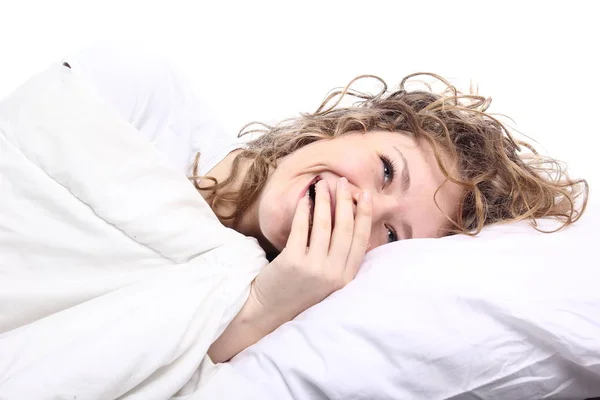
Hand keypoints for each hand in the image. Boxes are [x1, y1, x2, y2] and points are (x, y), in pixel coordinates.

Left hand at [208, 177, 371, 362]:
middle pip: (345, 228)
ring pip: (324, 225)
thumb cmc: (298, 292)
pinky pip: (301, 228)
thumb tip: (348, 223)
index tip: (366, 195)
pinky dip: (303, 209)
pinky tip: (304, 198)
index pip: (362, 240)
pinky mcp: (293, 262)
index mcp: (346, 277)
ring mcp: (314, 268)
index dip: (365, 215)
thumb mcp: (328, 281)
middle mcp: (334, 273)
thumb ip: (340, 259)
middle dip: (346, 201)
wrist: (269, 312)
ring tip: (323, 185)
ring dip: (325, 201)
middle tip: (343, 182)